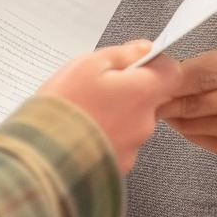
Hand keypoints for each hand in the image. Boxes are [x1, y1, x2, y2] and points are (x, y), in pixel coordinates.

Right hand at [37, 41, 183, 172]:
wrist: (45, 155)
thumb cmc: (66, 106)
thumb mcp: (88, 64)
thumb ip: (122, 54)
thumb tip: (144, 50)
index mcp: (142, 93)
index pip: (171, 72)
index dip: (155, 64)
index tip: (134, 62)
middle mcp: (145, 122)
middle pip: (149, 98)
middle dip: (128, 90)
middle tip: (95, 87)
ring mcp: (133, 148)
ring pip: (131, 121)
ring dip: (115, 114)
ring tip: (83, 111)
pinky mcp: (119, 166)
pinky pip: (119, 143)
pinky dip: (105, 135)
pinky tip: (82, 131)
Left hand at [159, 44, 216, 163]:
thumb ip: (202, 65)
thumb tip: (161, 75)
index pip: (199, 74)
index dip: (169, 79)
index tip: (148, 78)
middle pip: (193, 103)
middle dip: (165, 100)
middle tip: (145, 96)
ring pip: (192, 125)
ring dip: (173, 116)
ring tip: (164, 106)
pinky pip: (201, 140)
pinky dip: (187, 129)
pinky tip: (185, 119)